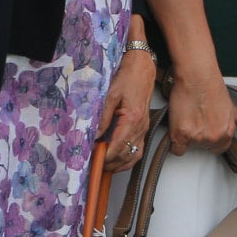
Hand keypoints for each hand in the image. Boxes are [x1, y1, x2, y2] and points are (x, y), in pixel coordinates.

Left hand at [99, 41, 155, 170]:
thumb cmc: (128, 78)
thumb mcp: (110, 96)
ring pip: (134, 154)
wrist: (142, 69)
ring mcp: (144, 127)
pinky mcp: (144, 127)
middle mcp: (140, 126)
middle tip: (94, 166)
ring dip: (120, 164)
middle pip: (126, 153)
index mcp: (132, 118)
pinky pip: (139, 149)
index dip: (105, 157)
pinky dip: (129, 159)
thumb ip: (103, 118)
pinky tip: (119, 162)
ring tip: (104, 167)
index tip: (93, 162)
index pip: (118, 145)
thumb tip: (94, 137)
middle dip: (110, 163)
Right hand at [166, 70, 236, 154]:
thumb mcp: (230, 104)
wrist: (198, 78)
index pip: (220, 148)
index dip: (213, 142)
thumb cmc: (212, 87)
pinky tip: (178, 129)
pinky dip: (176, 141)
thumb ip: (235, 117)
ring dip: (188, 137)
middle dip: (201, 137)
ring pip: (190, 147)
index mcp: (227, 131)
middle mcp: (213, 137)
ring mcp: (197, 137)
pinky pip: (176, 149)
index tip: (208, 135)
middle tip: (198, 123)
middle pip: (204, 147)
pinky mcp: (180, 135)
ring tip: (189, 120)